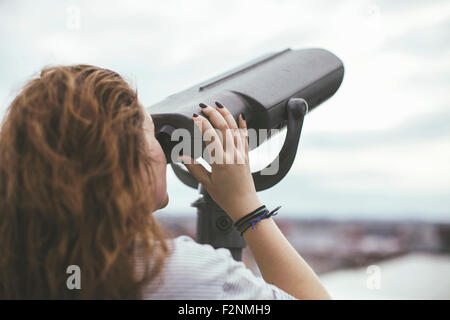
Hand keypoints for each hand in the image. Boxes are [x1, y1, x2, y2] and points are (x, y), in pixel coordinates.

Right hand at [179, 102, 261, 221]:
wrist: (244, 204)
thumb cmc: (224, 196)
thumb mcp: (206, 183)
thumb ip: (194, 168)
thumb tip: (181, 156)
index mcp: (220, 161)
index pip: (210, 136)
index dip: (202, 124)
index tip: (194, 116)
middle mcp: (232, 154)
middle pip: (223, 127)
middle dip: (213, 114)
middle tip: (204, 107)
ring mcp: (241, 154)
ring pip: (235, 129)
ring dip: (227, 115)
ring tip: (218, 106)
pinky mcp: (246, 156)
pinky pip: (245, 136)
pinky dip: (243, 125)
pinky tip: (241, 116)